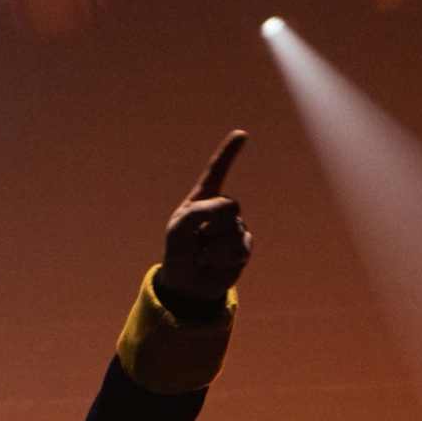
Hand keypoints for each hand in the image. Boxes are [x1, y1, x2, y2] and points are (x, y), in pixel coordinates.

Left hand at [159, 130, 252, 304]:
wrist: (188, 286)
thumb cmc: (179, 254)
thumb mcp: (179, 230)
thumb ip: (199, 212)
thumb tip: (230, 210)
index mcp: (201, 201)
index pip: (216, 172)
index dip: (228, 153)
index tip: (241, 134)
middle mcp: (220, 210)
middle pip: (229, 206)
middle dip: (212, 226)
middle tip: (198, 241)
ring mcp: (234, 227)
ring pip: (235, 230)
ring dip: (215, 248)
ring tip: (204, 255)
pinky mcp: (243, 247)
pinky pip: (240, 247)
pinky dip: (223, 259)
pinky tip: (215, 263)